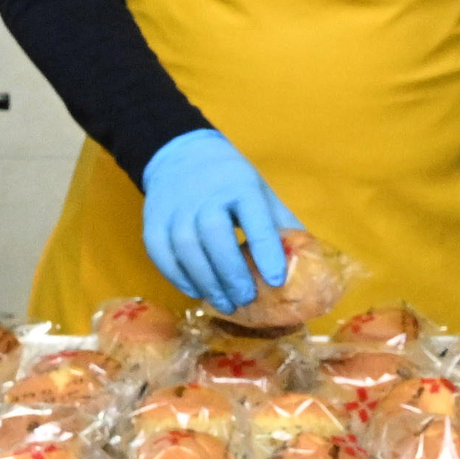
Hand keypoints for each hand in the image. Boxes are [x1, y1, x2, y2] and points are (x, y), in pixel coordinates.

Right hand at [139, 128, 295, 310]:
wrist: (182, 155)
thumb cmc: (230, 181)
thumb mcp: (260, 193)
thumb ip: (280, 224)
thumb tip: (306, 262)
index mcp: (240, 186)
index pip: (254, 219)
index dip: (266, 251)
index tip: (276, 280)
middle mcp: (205, 196)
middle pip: (215, 236)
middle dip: (232, 273)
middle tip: (247, 300)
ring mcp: (175, 208)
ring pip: (186, 249)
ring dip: (207, 282)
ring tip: (226, 303)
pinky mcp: (153, 221)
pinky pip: (161, 255)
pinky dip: (178, 278)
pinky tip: (197, 291)